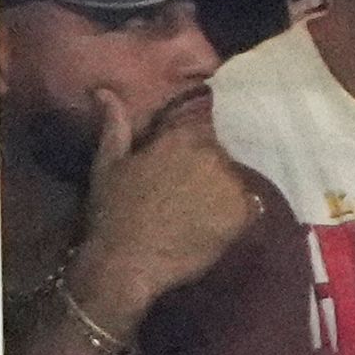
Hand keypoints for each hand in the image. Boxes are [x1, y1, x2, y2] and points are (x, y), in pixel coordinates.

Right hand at [69, 87, 261, 324]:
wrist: (127, 263)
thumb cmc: (114, 212)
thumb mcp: (108, 163)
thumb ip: (114, 124)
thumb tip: (105, 92)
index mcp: (182, 137)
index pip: (203, 130)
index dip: (193, 149)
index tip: (180, 168)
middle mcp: (212, 155)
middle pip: (221, 157)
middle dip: (207, 171)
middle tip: (186, 195)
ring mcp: (230, 185)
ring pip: (235, 181)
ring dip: (222, 192)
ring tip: (199, 213)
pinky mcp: (242, 215)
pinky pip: (250, 208)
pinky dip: (237, 216)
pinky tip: (215, 227)